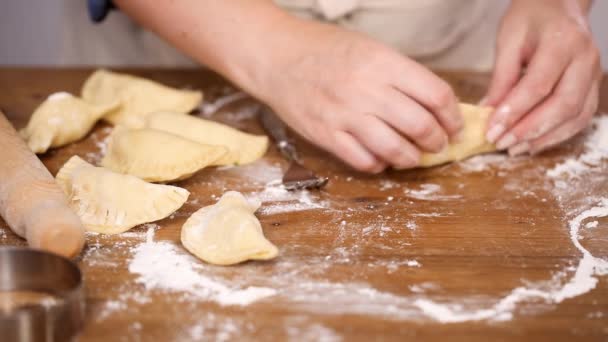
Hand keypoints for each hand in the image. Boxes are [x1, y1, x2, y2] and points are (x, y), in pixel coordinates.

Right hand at [253, 21, 462, 171]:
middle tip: (438, 144)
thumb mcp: (369, 48)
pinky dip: (379, 165)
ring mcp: (344, 115)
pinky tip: (382, 159)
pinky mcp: (325, 135)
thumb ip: (400, 75)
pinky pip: (363, 161)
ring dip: (412, 158)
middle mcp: (366, 89)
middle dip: (438, 141)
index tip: (454, 125)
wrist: (276, 57)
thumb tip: (433, 105)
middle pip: (420, 126)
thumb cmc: (324, 49)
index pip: (436, 94)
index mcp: (382, 62)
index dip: (453, 116)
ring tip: (414, 156)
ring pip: (395, 149)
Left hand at [484, 0, 600, 155]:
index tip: (491, 130)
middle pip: (562, 105)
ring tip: (514, 149)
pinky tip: (532, 143)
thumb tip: (488, 114)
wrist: (558, 5)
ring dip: (543, 138)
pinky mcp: (593, 87)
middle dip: (529, 130)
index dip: (514, 112)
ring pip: (575, 116)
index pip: (538, 85)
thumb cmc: (531, 18)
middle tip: (501, 143)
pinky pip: (580, 119)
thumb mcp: (508, 40)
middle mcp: (585, 59)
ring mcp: (594, 74)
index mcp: (563, 41)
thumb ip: (501, 77)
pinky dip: (557, 135)